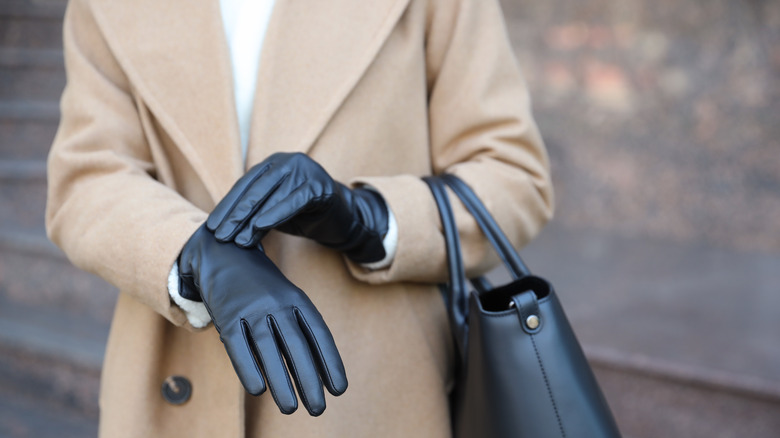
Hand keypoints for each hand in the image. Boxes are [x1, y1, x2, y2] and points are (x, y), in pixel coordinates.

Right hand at [178, 225, 347, 415]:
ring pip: (269, 349)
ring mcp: (252, 309)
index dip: (330, 362)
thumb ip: (298, 331)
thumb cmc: (261, 288)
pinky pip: (239, 346)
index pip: (319, 334)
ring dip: (281, 381)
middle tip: (318, 409)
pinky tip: (258, 390)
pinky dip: (249, 368)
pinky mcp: (227, 316)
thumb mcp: (286, 301)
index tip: (339, 389)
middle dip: (309, 379)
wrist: (225, 252)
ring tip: (291, 409)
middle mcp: (277, 304)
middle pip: (297, 346)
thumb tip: (316, 374)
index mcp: (297, 300)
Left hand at [206, 152, 388, 263]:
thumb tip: (220, 226)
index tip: (212, 227)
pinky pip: (294, 200)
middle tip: (220, 236)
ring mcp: (306, 170)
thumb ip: (253, 210)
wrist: (344, 221)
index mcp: (274, 164)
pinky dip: (275, 214)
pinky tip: (260, 227)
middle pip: (255, 189)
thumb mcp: (274, 210)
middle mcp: (289, 161)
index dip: (227, 206)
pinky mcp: (320, 185)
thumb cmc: (305, 216)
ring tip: (238, 241)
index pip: (245, 185)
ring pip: (272, 195)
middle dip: (235, 214)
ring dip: (252, 220)